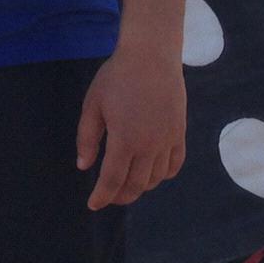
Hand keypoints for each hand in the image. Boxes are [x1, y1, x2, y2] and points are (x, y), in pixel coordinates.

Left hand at [75, 42, 186, 208]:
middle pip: (136, 184)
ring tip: (127, 185)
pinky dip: (163, 175)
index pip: (113, 180)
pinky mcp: (179, 133)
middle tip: (109, 197)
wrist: (151, 57)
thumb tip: (84, 166)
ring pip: (156, 178)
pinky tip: (153, 174)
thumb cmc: (116, 78)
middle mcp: (149, 147)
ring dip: (141, 187)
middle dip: (121, 195)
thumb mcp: (93, 105)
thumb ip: (88, 138)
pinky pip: (174, 164)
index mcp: (125, 140)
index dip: (102, 196)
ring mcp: (168, 141)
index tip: (93, 205)